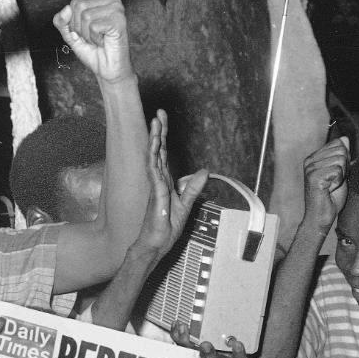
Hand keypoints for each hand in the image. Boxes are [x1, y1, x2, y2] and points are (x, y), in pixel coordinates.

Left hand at [52, 0, 133, 83]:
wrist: (107, 70)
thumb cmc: (92, 51)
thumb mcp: (70, 34)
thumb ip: (61, 21)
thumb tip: (66, 8)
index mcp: (100, 0)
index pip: (74, 3)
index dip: (73, 22)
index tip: (85, 33)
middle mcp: (111, 1)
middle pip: (79, 6)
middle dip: (79, 28)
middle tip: (92, 38)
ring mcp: (117, 10)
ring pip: (86, 16)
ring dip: (87, 35)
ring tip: (98, 40)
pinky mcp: (120, 21)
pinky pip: (94, 26)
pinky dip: (94, 39)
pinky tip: (104, 42)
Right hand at [134, 111, 208, 257]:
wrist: (156, 244)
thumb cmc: (166, 228)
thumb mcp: (187, 205)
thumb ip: (193, 188)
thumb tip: (204, 171)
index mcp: (165, 182)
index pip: (165, 155)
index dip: (165, 138)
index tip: (162, 121)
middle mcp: (159, 180)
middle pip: (159, 151)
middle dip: (159, 131)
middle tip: (158, 113)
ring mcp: (155, 186)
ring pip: (155, 157)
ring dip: (155, 139)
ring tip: (155, 122)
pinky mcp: (156, 194)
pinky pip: (154, 172)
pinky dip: (154, 158)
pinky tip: (155, 146)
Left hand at [169, 322, 248, 357]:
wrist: (221, 350)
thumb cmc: (234, 341)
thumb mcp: (242, 336)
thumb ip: (245, 327)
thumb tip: (257, 302)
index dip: (239, 354)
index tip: (238, 344)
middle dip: (209, 354)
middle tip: (204, 344)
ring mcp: (204, 357)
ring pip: (194, 354)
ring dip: (188, 342)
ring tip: (184, 328)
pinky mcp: (191, 350)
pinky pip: (182, 345)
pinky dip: (178, 334)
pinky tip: (177, 323)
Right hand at [300, 136, 348, 236]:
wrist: (321, 216)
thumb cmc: (330, 197)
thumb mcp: (340, 172)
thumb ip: (341, 155)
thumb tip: (344, 138)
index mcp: (313, 158)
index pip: (338, 144)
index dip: (344, 160)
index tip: (336, 174)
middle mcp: (309, 161)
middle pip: (341, 151)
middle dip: (344, 167)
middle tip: (334, 181)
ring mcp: (310, 169)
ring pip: (340, 160)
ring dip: (341, 176)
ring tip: (331, 186)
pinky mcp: (314, 177)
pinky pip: (338, 170)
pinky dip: (338, 181)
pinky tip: (329, 189)